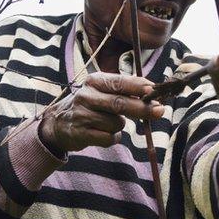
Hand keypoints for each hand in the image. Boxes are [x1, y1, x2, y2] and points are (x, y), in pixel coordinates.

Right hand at [39, 72, 165, 153]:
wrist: (58, 123)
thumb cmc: (90, 104)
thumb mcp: (102, 91)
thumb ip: (124, 90)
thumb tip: (153, 93)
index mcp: (95, 81)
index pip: (119, 82)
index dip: (138, 86)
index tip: (154, 89)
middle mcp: (86, 96)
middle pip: (119, 103)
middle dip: (142, 108)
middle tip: (160, 110)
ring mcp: (82, 115)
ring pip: (116, 123)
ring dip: (120, 126)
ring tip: (108, 123)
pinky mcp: (80, 133)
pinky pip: (108, 138)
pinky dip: (112, 137)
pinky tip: (103, 133)